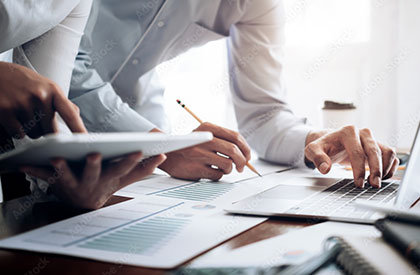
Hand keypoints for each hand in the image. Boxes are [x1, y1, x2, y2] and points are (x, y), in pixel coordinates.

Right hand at [0, 62, 86, 138]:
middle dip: (43, 129)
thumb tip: (75, 113)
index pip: (70, 114)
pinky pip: (18, 134)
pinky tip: (10, 116)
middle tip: (33, 115)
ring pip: (33, 134)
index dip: (79, 129)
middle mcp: (40, 96)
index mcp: (53, 90)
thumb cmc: (20, 80)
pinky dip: (15, 130)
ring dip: (28, 129)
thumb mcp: (44, 84)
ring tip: (20, 112)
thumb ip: (59, 100)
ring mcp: (22, 103)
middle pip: (50, 131)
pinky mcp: (5, 111)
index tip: (87, 141)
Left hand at [21, 153, 165, 208]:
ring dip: (62, 168)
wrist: (83, 202)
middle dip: (94, 165)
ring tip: (57, 158)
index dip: (132, 161)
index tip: (139, 151)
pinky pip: (43, 176)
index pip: (124, 169)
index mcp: (110, 179)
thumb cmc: (106, 184)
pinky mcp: (56, 182)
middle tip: (94, 155)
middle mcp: (92, 183)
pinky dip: (34, 170)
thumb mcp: (124, 177)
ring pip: (68, 176)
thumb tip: (163, 155)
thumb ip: (142, 167)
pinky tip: (23, 165)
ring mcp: (73, 183)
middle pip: (95, 173)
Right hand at [157, 122, 250, 180]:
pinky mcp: (196, 168)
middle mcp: (204, 139)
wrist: (168, 155)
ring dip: (229, 169)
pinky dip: (218, 175)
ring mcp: (199, 154)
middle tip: (242, 167)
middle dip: (242, 161)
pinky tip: (210, 171)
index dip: (246, 148)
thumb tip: (246, 154)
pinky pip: (218, 175)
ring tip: (222, 168)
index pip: (235, 137)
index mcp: (208, 127)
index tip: (247, 156)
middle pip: (234, 151)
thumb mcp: (204, 135)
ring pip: (228, 164)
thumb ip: (224, 140)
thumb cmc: (191, 147)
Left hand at [304, 126, 398, 187]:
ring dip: (385, 168)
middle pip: (374, 151)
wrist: (331, 142)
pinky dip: (390, 166)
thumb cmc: (324, 146)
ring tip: (378, 182)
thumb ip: (317, 158)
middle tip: (373, 185)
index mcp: (347, 132)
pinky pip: (390, 155)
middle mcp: (362, 133)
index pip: (357, 152)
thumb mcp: (313, 150)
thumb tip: (325, 168)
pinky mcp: (379, 145)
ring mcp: (372, 139)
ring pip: (387, 152)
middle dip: (376, 170)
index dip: (359, 169)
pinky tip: (383, 177)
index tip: (359, 183)